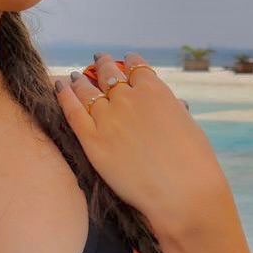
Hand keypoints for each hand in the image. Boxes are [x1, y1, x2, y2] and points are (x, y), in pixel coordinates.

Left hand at [55, 51, 233, 244]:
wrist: (181, 192)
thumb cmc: (193, 164)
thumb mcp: (188, 126)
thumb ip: (174, 111)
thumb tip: (175, 104)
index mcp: (155, 91)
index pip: (137, 67)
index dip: (130, 62)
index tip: (127, 61)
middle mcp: (128, 98)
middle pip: (109, 74)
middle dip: (104, 65)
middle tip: (98, 60)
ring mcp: (107, 118)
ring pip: (87, 91)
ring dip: (80, 80)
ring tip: (74, 76)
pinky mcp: (92, 140)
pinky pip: (72, 111)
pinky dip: (64, 95)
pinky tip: (59, 87)